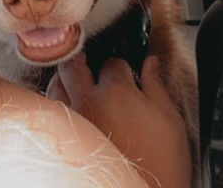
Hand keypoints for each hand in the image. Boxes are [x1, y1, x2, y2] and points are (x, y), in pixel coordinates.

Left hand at [47, 54, 190, 187]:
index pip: (112, 63)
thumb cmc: (162, 163)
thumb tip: (151, 65)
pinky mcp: (66, 140)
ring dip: (65, 79)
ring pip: (55, 86)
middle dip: (81, 60)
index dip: (121, 65)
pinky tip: (71, 107)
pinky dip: (59, 103)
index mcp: (117, 92)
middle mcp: (89, 102)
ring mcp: (74, 121)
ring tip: (76, 82)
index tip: (126, 71)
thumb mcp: (170, 119)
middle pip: (73, 66)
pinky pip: (52, 111)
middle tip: (89, 63)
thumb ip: (156, 86)